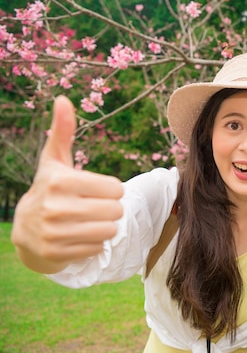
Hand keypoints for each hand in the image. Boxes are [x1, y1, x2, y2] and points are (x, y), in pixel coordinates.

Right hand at [11, 96, 123, 273]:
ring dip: (105, 227)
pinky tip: (79, 236)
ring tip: (90, 222)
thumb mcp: (55, 161)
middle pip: (115, 211)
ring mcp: (53, 233)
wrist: (25, 229)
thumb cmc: (50, 188)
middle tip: (95, 208)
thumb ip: (63, 131)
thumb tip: (63, 99)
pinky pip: (97, 248)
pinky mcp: (56, 253)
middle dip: (111, 209)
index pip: (115, 188)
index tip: (96, 190)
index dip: (111, 190)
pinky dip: (94, 244)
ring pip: (109, 231)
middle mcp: (54, 208)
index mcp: (60, 181)